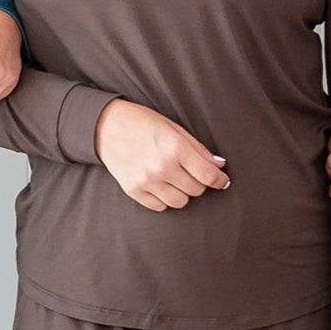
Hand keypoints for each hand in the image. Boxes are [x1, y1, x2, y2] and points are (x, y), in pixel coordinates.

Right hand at [94, 98, 228, 212]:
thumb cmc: (143, 123)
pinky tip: (161, 184)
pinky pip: (160, 206)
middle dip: (200, 183)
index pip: (207, 175)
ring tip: (176, 179)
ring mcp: (146, 181)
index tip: (223, 181)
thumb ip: (198, 149)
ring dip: (183, 193)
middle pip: (196, 190)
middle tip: (192, 173)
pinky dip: (165, 198)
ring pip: (180, 202)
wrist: (107, 126)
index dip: (220, 180)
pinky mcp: (133, 190)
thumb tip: (219, 166)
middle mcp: (162, 167)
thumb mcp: (174, 129)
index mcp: (175, 148)